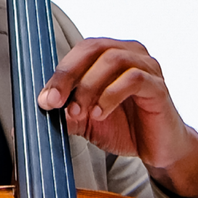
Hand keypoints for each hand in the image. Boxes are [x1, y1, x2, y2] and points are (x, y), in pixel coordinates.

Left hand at [37, 37, 197, 197]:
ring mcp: (147, 68)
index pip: (81, 50)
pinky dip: (110, 95)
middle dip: (69, 74)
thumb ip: (65, 110)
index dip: (60, 72)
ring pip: (113, 60)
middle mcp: (131, 54)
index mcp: (111, 55)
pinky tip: (100, 113)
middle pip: (94, 48)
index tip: (44, 99)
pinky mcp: (158, 87)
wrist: (158, 150)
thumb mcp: (86, 120)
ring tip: (80, 112)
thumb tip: (39, 108)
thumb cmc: (125, 128)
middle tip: (55, 102)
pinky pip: (133, 79)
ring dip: (89, 87)